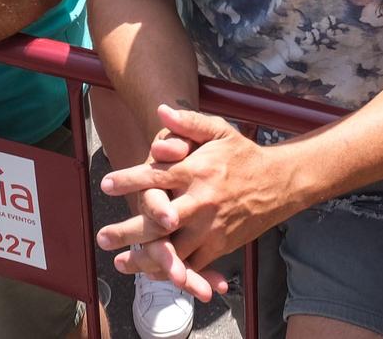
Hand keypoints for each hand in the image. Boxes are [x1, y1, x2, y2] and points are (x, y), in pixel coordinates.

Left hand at [97, 103, 294, 300]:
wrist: (279, 183)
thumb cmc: (243, 155)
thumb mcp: (219, 130)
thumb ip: (188, 121)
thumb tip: (161, 110)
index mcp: (198, 171)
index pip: (157, 177)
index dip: (130, 181)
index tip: (107, 185)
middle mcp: (202, 201)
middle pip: (158, 220)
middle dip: (128, 231)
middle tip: (102, 237)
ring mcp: (211, 227)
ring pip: (172, 249)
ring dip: (144, 259)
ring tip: (119, 262)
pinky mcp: (220, 246)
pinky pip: (191, 263)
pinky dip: (170, 270)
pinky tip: (149, 272)